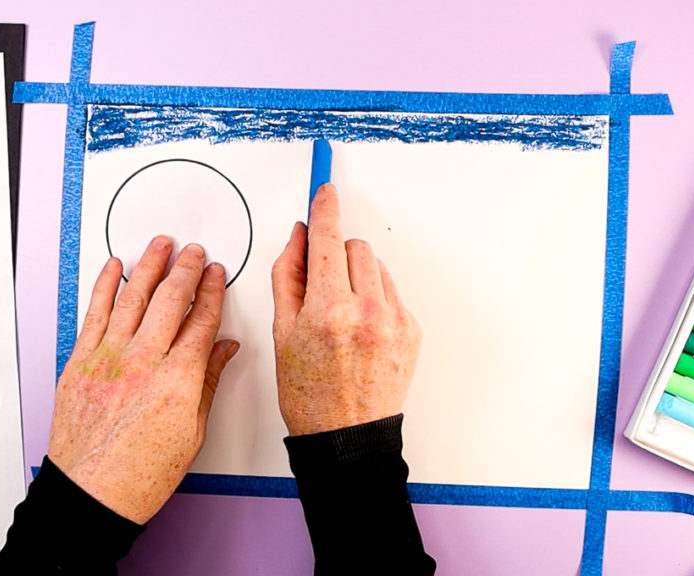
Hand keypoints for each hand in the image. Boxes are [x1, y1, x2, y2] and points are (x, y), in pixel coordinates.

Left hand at [48, 237, 237, 523]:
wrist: (90, 496)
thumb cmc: (141, 475)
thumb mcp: (192, 432)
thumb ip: (206, 382)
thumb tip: (222, 350)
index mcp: (177, 380)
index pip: (201, 321)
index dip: (211, 292)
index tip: (216, 274)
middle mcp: (142, 363)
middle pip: (170, 300)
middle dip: (185, 270)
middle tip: (193, 252)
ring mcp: (107, 360)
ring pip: (131, 298)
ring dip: (149, 266)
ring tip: (160, 244)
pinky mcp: (80, 363)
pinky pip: (94, 314)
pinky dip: (104, 286)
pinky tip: (114, 268)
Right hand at [271, 184, 419, 435]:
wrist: (347, 437)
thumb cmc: (309, 394)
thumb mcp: (282, 333)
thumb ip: (289, 276)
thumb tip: (298, 236)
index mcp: (330, 310)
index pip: (328, 240)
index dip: (324, 209)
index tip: (325, 191)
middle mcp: (367, 311)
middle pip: (356, 246)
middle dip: (337, 253)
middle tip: (321, 281)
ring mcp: (395, 321)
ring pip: (375, 267)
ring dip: (357, 276)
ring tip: (340, 314)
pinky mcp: (412, 330)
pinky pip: (391, 293)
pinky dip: (374, 299)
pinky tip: (359, 329)